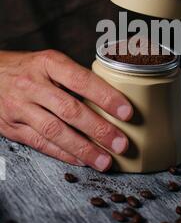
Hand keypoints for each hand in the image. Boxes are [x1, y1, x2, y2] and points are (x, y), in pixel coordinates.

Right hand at [0, 50, 132, 171]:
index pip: (81, 80)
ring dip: (83, 149)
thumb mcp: (49, 62)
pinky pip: (41, 143)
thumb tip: (110, 97)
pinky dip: (63, 154)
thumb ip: (74, 77)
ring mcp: (20, 107)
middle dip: (99, 129)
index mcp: (48, 63)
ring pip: (55, 131)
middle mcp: (33, 84)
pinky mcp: (12, 127)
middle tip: (121, 143)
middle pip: (70, 110)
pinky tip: (81, 160)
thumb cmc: (27, 68)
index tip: (127, 111)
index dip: (106, 96)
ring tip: (105, 160)